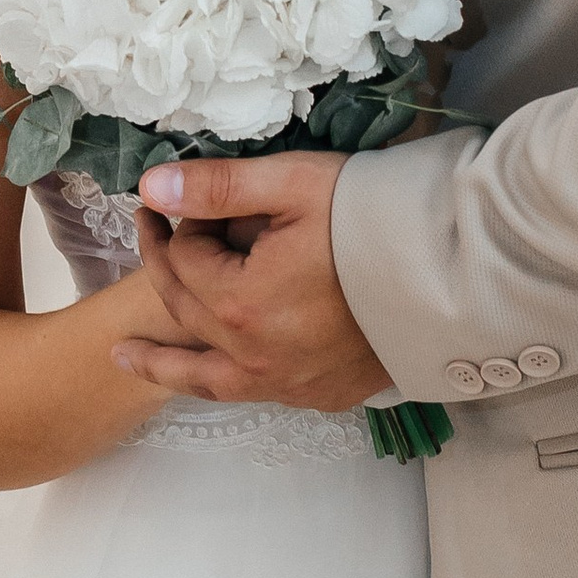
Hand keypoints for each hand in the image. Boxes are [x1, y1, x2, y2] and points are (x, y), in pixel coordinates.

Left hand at [110, 154, 393, 411]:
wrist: (453, 271)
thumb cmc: (373, 218)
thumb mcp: (293, 184)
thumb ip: (217, 188)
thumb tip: (151, 187)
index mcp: (241, 302)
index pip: (184, 260)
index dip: (177, 224)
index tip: (177, 200)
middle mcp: (255, 356)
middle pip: (188, 311)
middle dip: (163, 268)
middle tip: (151, 233)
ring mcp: (289, 382)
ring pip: (206, 376)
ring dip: (162, 363)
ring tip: (124, 356)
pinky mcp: (320, 394)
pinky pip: (253, 391)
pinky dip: (221, 380)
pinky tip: (215, 373)